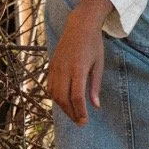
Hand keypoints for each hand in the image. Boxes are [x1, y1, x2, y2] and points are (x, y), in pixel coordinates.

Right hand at [47, 6, 105, 126]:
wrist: (79, 25)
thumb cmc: (93, 44)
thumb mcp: (99, 64)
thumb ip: (95, 85)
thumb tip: (96, 106)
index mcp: (78, 69)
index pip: (76, 96)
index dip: (80, 111)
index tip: (84, 121)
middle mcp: (64, 69)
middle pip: (63, 98)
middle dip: (71, 113)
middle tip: (80, 122)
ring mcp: (55, 67)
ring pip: (54, 94)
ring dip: (63, 107)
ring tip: (73, 114)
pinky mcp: (51, 66)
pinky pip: (50, 86)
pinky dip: (55, 97)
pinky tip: (63, 102)